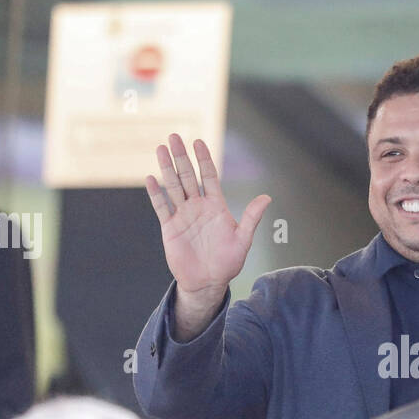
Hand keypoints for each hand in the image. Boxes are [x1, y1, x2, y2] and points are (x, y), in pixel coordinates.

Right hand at [145, 135, 270, 338]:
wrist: (208, 282)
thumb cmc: (228, 262)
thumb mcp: (243, 240)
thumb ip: (252, 218)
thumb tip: (267, 197)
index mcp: (216, 206)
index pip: (209, 176)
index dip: (204, 159)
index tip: (198, 141)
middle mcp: (198, 207)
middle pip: (188, 176)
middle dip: (182, 156)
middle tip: (174, 136)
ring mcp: (183, 216)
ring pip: (173, 186)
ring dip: (167, 168)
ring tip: (160, 148)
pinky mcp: (170, 227)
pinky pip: (162, 207)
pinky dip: (156, 193)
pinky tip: (151, 178)